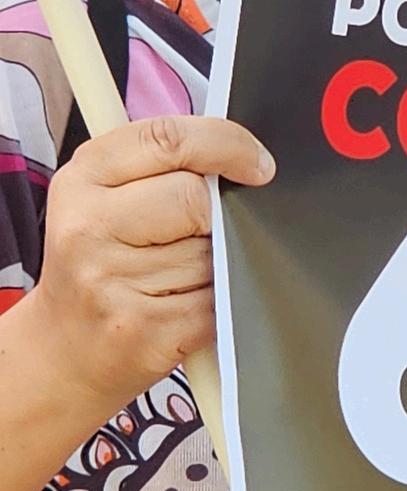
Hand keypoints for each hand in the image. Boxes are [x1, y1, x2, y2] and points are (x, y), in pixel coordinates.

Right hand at [27, 115, 274, 416]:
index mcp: (82, 179)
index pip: (169, 138)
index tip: (258, 163)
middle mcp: (88, 227)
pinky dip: (216, 301)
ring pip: (212, 252)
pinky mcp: (143, 329)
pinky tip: (184, 304)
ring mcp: (111, 282)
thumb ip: (163, 166)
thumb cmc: (98, 264)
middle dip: (216, 215)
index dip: (228, 144)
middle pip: (196, 197)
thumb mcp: (105, 198)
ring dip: (215, 262)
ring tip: (177, 275)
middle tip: (197, 234)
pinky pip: (216, 300)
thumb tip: (240, 157)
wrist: (63, 351)